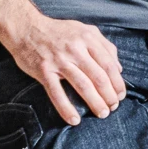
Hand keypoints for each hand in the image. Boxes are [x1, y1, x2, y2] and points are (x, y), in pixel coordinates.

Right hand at [7, 17, 123, 125]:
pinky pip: (56, 93)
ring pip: (82, 85)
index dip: (118, 83)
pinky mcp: (43, 70)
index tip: (121, 95)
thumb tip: (119, 68)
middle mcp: (75, 49)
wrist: (26, 28)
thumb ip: (104, 45)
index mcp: (87, 38)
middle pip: (99, 77)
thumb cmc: (58, 32)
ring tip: (102, 114)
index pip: (109, 64)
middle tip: (113, 108)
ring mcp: (59, 60)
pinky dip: (66, 108)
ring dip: (95, 102)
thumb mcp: (84, 30)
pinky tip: (74, 120)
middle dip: (109, 95)